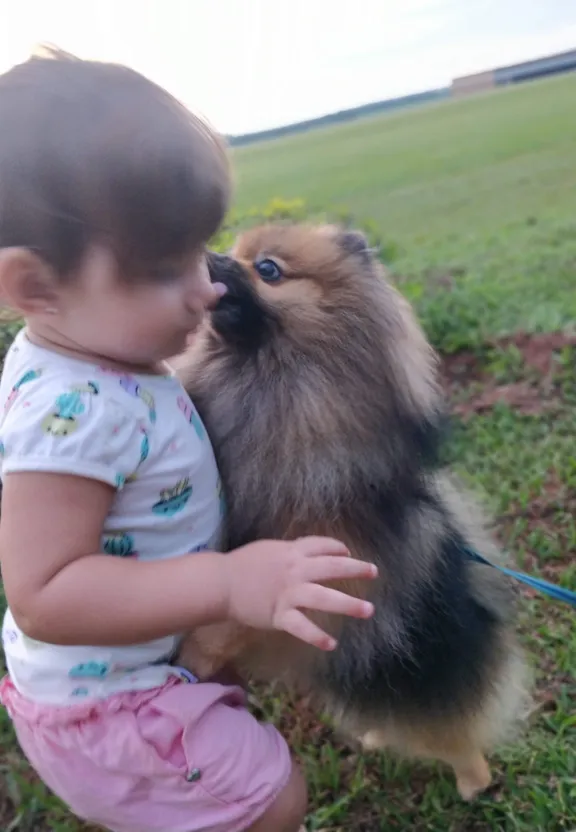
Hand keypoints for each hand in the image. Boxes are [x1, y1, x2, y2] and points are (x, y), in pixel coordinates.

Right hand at [225, 536, 377, 650]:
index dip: (338, 549)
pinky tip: (331, 644)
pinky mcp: (280, 615)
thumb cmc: (243, 565)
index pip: (322, 546)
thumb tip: (306, 552)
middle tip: (374, 572)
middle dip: (355, 569)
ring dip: (348, 604)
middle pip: (331, 567)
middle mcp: (295, 570)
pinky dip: (317, 636)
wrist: (221, 583)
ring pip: (323, 597)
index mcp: (292, 552)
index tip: (348, 554)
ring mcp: (288, 593)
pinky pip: (302, 626)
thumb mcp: (269, 549)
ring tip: (368, 610)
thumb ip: (290, 552)